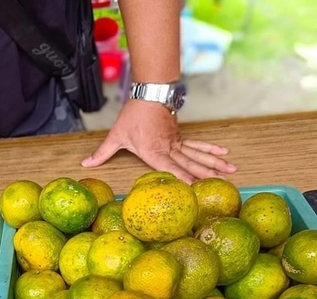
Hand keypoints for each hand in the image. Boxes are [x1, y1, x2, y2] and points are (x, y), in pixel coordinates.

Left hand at [81, 99, 236, 183]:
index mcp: (154, 151)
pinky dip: (210, 150)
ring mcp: (177, 142)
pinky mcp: (180, 137)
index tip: (196, 189)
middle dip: (208, 174)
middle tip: (225, 182)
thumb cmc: (133, 115)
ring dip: (214, 163)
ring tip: (231, 170)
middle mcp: (169, 148)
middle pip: (191, 163)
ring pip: (198, 155)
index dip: (183, 179)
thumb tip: (85, 164)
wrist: (149, 92)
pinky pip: (198, 146)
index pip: (170, 169)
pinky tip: (223, 154)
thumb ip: (102, 153)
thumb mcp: (116, 135)